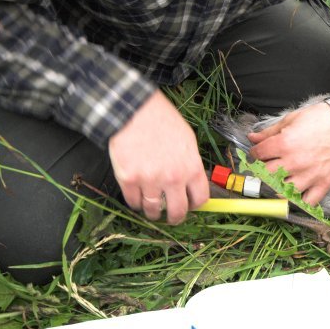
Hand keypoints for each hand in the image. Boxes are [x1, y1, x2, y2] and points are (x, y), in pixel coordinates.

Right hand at [108, 90, 209, 223]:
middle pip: (178, 212)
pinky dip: (135, 202)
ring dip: (153, 213)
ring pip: (153, 211)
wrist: (134, 111)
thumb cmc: (162, 121)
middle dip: (175, 217)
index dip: (195, 205)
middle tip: (172, 217)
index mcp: (191, 167)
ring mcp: (149, 180)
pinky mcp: (128, 179)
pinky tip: (138, 196)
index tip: (190, 205)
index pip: (200, 199)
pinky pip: (133, 202)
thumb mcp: (188, 140)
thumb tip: (192, 183)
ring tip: (152, 209)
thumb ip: (191, 164)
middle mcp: (172, 178)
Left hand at [248, 93, 329, 204]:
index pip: (258, 154)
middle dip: (262, 170)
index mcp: (284, 143)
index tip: (258, 153)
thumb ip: (270, 131)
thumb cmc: (322, 117)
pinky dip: (300, 201)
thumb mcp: (292, 118)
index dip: (254, 153)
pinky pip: (308, 202)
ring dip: (277, 187)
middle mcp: (294, 162)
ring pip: (282, 191)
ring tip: (279, 180)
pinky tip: (296, 194)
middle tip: (266, 166)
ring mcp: (309, 175)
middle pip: (266, 175)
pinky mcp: (323, 183)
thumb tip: (252, 138)